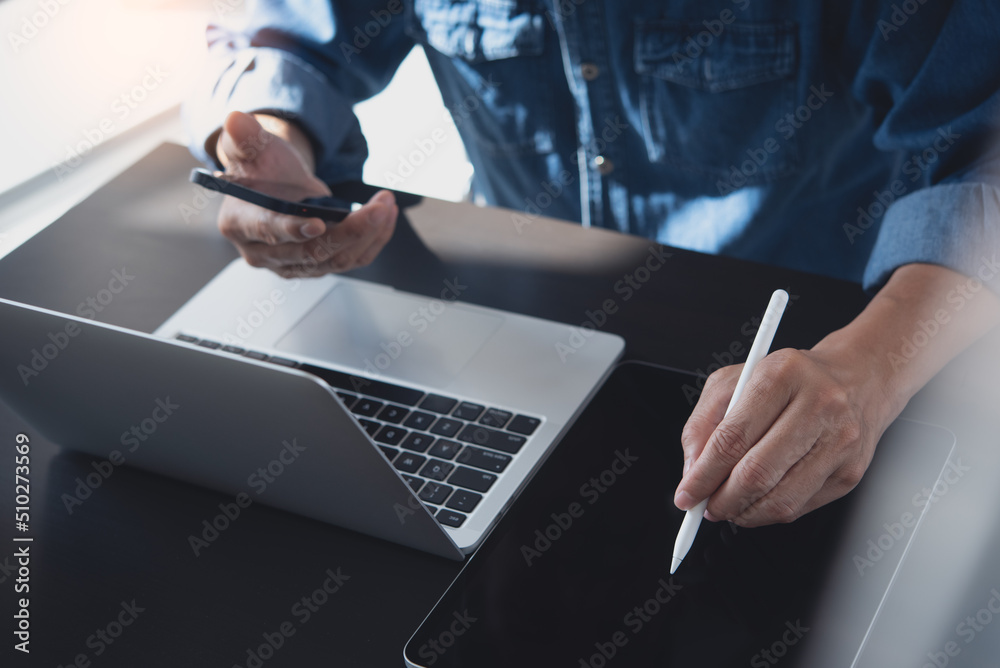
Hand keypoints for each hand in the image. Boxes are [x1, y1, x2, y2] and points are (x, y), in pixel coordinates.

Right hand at [214, 111, 396, 276]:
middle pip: (310, 252)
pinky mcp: (318, 266)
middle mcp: (264, 253)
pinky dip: (373, 240)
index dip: (293, 229)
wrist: (277, 186)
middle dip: (349, 231)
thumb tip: (235, 120)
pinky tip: (386, 217)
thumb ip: (245, 138)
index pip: (268, 231)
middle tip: (377, 209)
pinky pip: (351, 260)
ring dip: (368, 234)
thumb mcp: (252, 148)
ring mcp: (293, 265)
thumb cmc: (262, 169)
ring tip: (386, 205)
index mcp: (240, 224)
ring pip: (336, 259)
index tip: (319, 223)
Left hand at [673, 263, 999, 527]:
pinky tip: (757, 501)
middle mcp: (818, 405)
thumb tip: (692, 470)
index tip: (686, 494)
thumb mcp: (735, 381)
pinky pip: (800, 507)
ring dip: (744, 512)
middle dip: (721, 499)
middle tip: (706, 505)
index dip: (703, 474)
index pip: (732, 438)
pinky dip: (770, 512)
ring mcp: (839, 441)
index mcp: (782, 375)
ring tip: (729, 506)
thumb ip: (704, 422)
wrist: (858, 379)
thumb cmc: (791, 380)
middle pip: (756, 473)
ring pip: (780, 499)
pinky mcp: (850, 472)